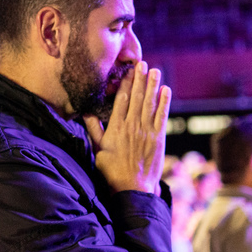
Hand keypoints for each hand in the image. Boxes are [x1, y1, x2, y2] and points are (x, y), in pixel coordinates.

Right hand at [83, 62, 171, 192]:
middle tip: (142, 64)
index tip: (127, 71)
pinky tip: (166, 90)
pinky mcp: (158, 138)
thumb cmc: (112, 171)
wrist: (132, 188)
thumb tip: (86, 112)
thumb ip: (94, 129)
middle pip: (136, 97)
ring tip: (155, 70)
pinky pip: (162, 116)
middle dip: (139, 79)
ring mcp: (146, 131)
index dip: (125, 83)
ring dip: (153, 85)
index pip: (120, 99)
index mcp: (116, 127)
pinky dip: (165, 102)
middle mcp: (131, 126)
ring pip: (150, 103)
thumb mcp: (98, 149)